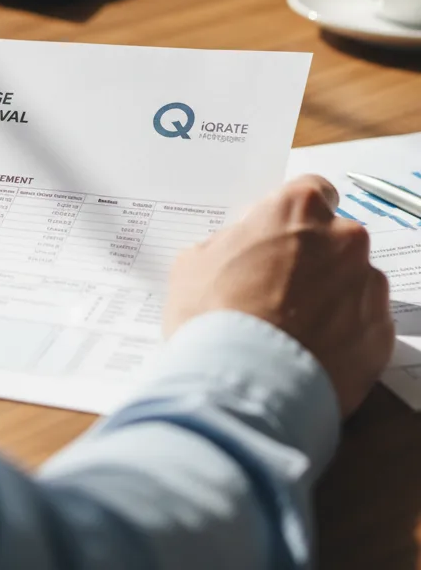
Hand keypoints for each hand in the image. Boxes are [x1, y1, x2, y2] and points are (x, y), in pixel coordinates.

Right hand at [164, 175, 394, 416]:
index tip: (280, 235)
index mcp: (296, 209)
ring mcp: (367, 287)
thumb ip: (230, 244)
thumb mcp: (194, 263)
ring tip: (291, 329)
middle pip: (335, 238)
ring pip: (352, 282)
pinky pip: (363, 324)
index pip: (312, 189)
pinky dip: (342, 334)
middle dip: (312, 258)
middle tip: (276, 288)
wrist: (243, 385)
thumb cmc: (212, 315)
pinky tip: (309, 352)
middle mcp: (342, 239)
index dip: (294, 215)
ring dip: (330, 297)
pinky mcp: (381, 335)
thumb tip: (243, 251)